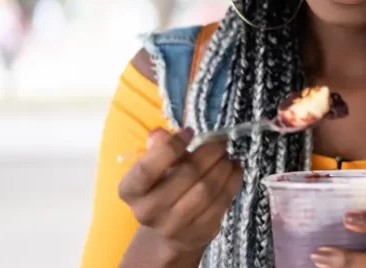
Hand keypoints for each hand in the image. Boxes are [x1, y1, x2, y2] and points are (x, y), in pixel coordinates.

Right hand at [118, 127, 242, 256]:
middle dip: (208, 153)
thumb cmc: (161, 188)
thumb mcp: (155, 168)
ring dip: (223, 167)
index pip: (147, 169)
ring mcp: (173, 226)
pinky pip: (221, 203)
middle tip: (220, 142)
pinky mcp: (199, 233)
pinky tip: (235, 169)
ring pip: (206, 190)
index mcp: (131, 191)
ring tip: (227, 155)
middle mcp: (147, 212)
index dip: (171, 147)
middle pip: (186, 176)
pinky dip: (232, 181)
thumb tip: (160, 134)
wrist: (168, 232)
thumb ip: (158, 149)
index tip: (190, 132)